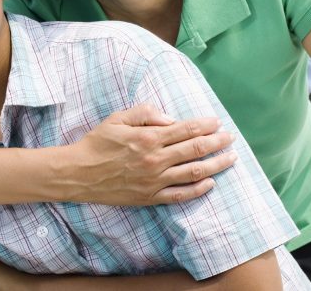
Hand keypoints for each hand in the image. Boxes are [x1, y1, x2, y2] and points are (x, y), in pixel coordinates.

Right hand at [64, 103, 236, 204]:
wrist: (79, 174)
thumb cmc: (98, 142)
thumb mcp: (117, 118)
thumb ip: (145, 113)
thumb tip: (170, 118)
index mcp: (148, 137)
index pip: (185, 130)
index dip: (204, 125)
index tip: (217, 121)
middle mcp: (155, 160)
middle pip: (194, 150)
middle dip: (217, 143)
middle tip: (230, 138)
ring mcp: (154, 181)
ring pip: (193, 173)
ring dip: (215, 165)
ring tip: (230, 159)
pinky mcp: (150, 197)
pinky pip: (180, 195)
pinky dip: (198, 190)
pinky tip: (210, 184)